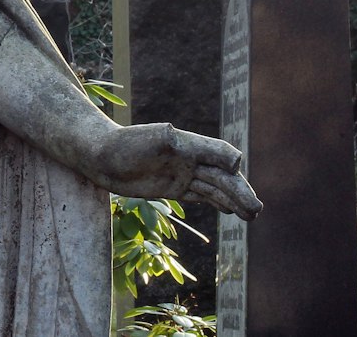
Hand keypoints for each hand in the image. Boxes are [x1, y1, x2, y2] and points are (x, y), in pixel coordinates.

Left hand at [92, 123, 262, 220]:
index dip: (231, 163)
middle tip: (257, 210)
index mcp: (188, 144)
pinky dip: (216, 202)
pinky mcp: (171, 188)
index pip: (219, 153)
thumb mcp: (159, 141)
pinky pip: (200, 196)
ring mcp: (180, 174)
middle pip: (221, 177)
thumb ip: (191, 146)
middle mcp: (188, 158)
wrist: (99, 156)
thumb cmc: (126, 145)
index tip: (239, 173)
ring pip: (214, 188)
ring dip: (234, 201)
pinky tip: (230, 210)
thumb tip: (231, 157)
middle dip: (240, 192)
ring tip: (253, 215)